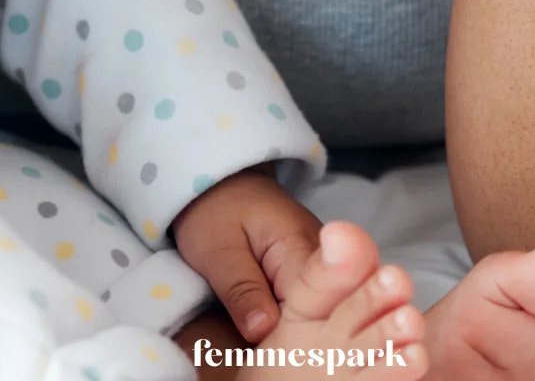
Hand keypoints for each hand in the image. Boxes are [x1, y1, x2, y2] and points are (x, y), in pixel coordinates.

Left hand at [172, 168, 321, 341]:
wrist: (221, 180)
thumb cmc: (215, 209)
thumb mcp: (217, 251)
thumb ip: (241, 290)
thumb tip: (262, 332)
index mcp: (300, 247)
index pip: (312, 306)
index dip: (290, 336)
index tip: (264, 354)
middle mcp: (319, 257)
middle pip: (318, 312)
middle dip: (290, 337)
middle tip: (255, 354)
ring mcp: (316, 264)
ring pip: (313, 311)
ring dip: (289, 331)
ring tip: (262, 349)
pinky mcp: (307, 271)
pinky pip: (306, 304)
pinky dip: (288, 320)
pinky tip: (270, 334)